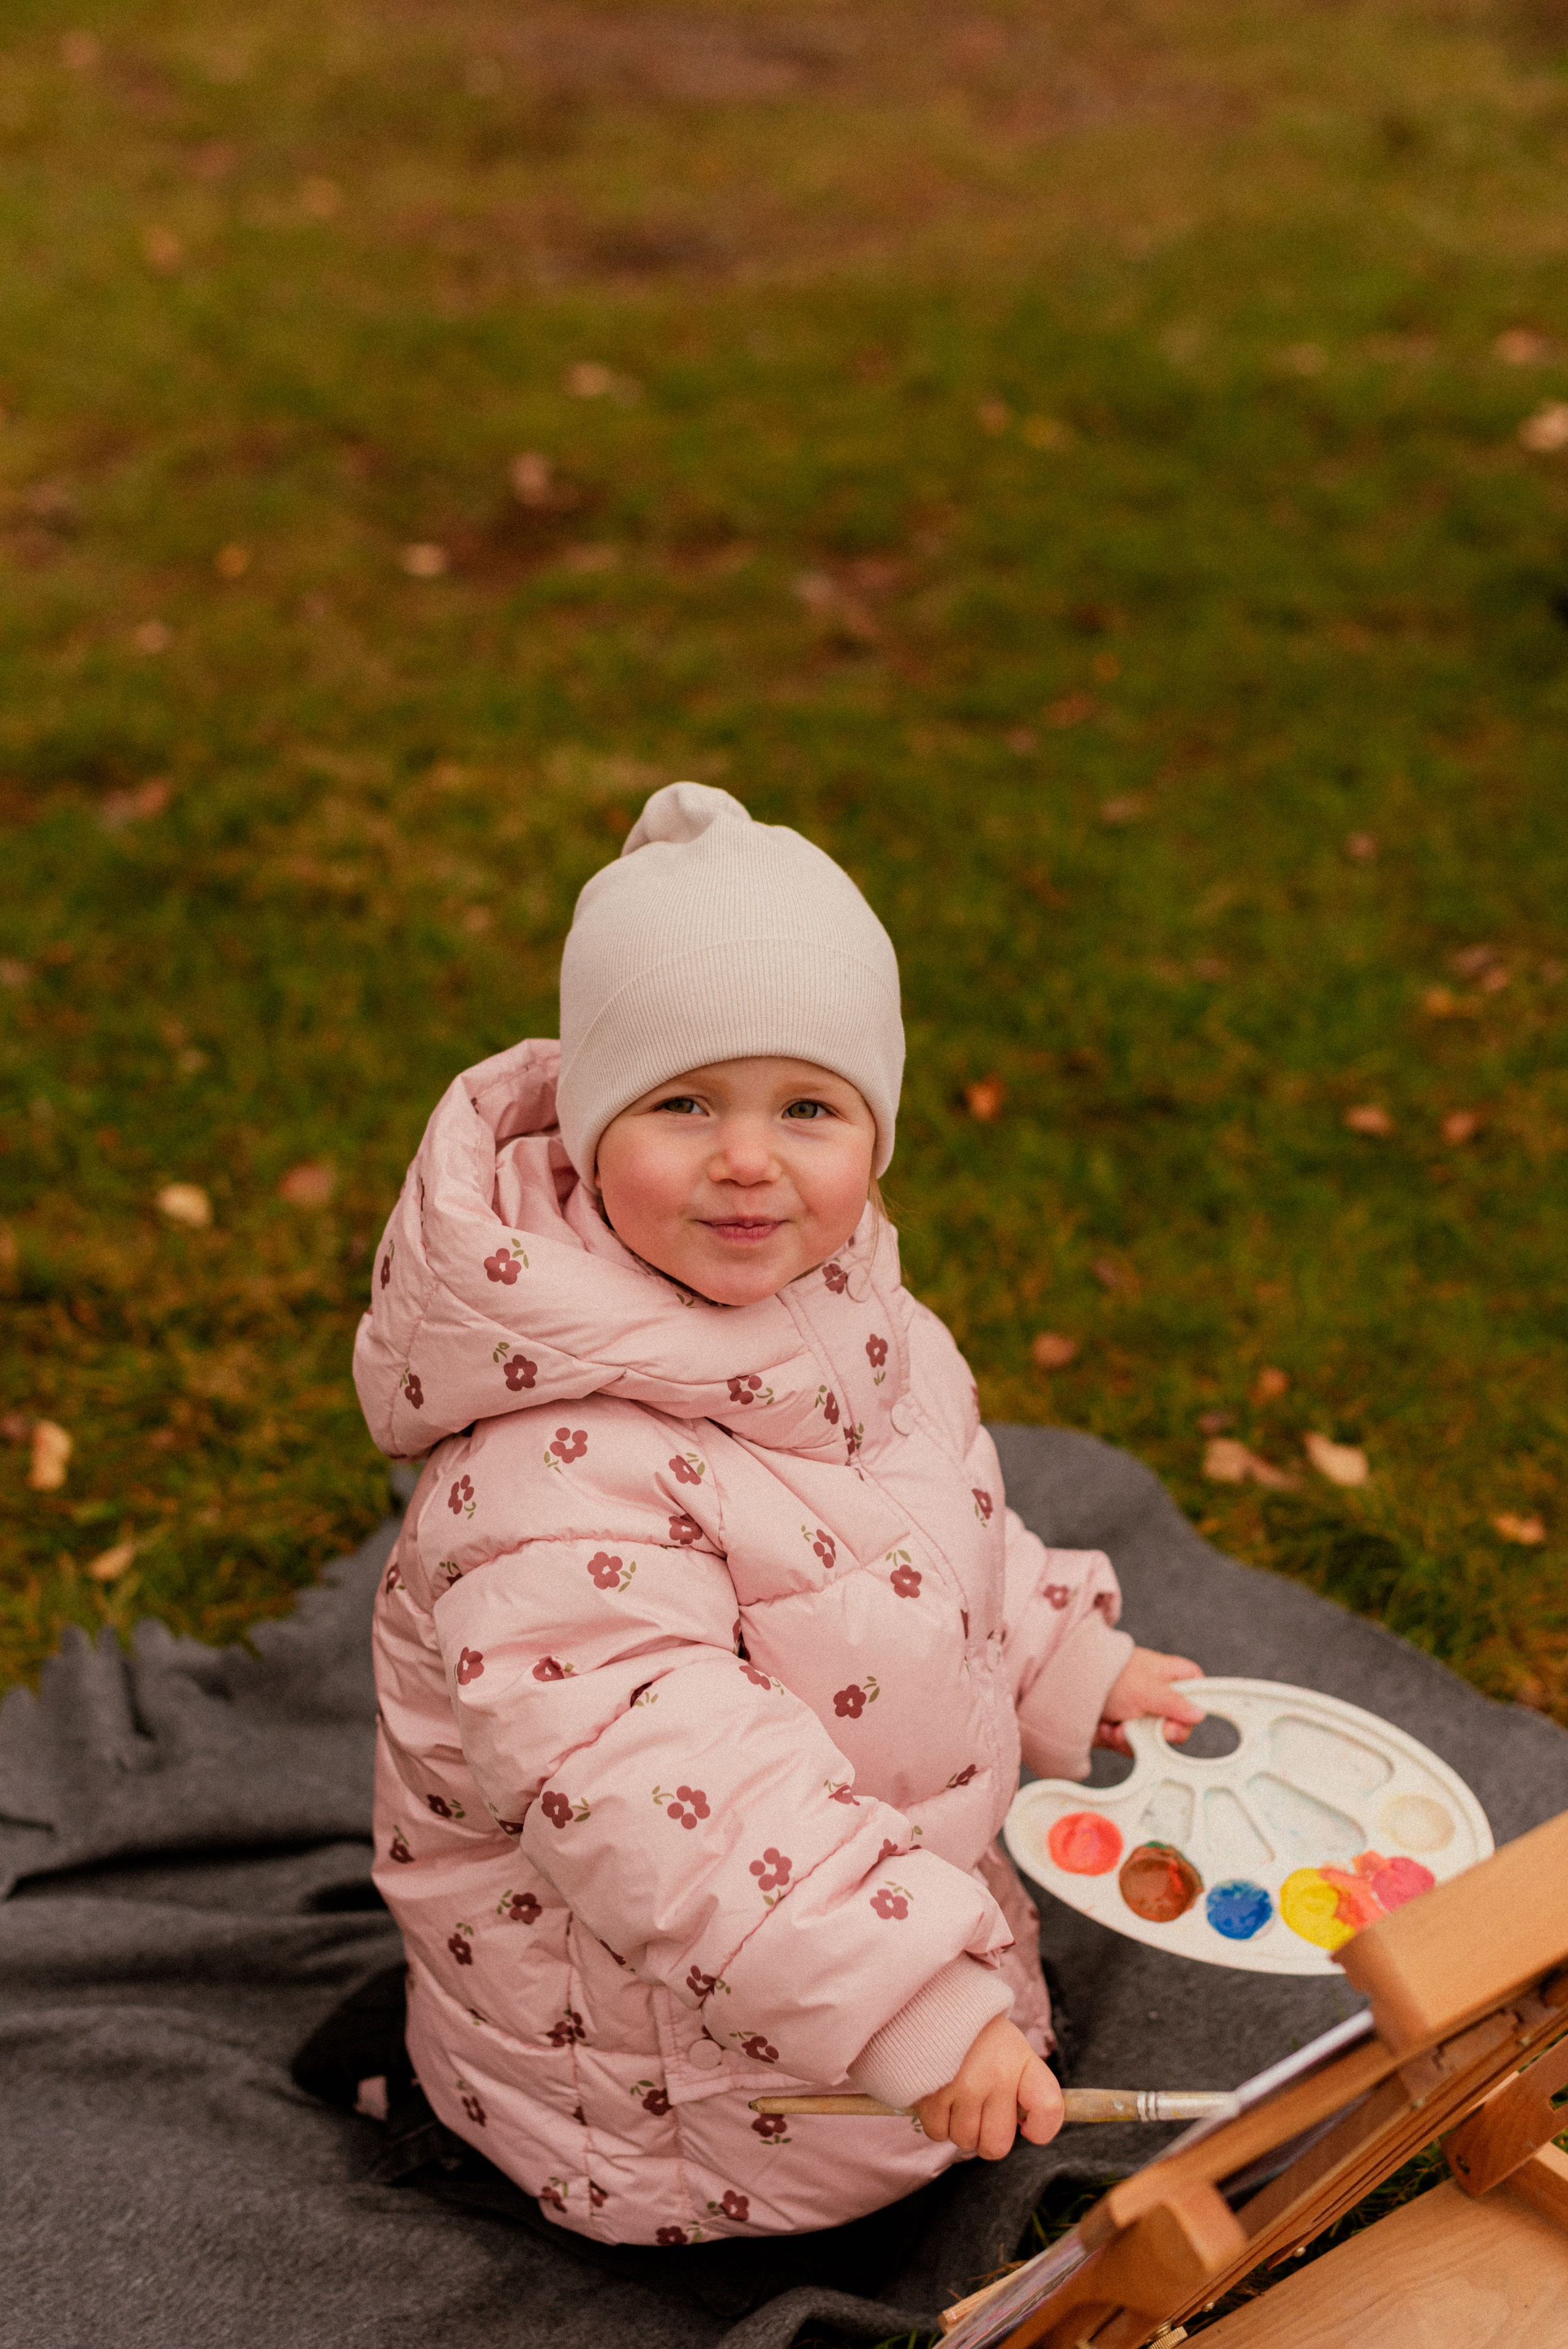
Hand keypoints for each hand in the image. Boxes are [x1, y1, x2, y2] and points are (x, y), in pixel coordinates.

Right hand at [913, 2015, 1063, 2160]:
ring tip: (957, 2096)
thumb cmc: (980, 2037)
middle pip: (998, 2146)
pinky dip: (938, 2122)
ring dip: (960, 2127)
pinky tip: (940, 2096)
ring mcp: (963, 2087)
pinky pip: (938, 2132)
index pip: (1049, 2108)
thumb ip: (1026, 2087)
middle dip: (987, 2137)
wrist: (935, 2003)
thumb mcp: (1012, 2049)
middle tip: (980, 2114)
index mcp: (1021, 2062)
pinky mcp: (931, 2092)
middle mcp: (996, 2076)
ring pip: (965, 2141)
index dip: (1042, 2130)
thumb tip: (1027, 2129)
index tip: (1027, 2128)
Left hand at [1095, 1646, 1204, 1755]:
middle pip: (1177, 1722)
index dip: (1195, 1702)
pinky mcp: (1121, 1728)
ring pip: (1154, 1739)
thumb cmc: (1105, 1676)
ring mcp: (1137, 1712)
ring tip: (1116, 1725)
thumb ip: (1173, 1703)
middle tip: (1151, 1727)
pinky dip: (1118, 1740)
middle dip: (1160, 1730)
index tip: (1186, 1717)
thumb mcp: (1145, 1689)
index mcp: (1166, 1674)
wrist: (1063, 1690)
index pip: (1194, 1684)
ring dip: (1134, 1736)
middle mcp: (1154, 1693)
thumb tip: (1199, 1713)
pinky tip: (1105, 1728)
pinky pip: (1132, 1745)